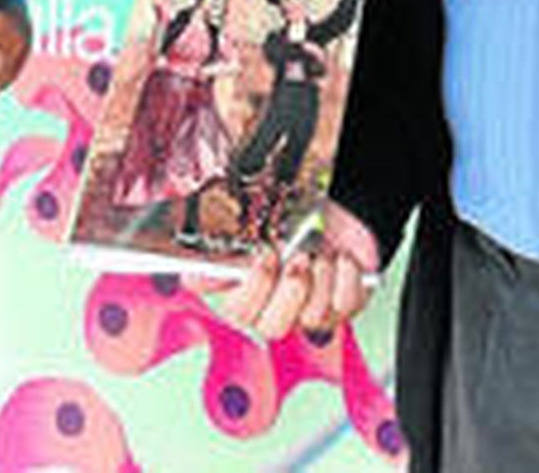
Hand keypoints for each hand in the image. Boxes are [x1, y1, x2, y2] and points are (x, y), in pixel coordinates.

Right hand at [220, 199, 379, 339]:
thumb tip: (192, 273)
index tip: (262, 256)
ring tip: (321, 249)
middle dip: (289, 291)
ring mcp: (307, 313)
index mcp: (244, 293)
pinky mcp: (341, 308)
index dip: (251, 288)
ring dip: (320, 278)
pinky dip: (345, 277)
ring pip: (311, 318)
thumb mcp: (247, 219)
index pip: (237, 311)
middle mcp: (274, 310)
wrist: (326, 210)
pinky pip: (345, 306)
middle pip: (273, 327)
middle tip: (298, 257)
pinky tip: (340, 257)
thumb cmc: (283, 215)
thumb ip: (219, 243)